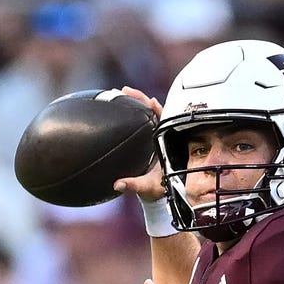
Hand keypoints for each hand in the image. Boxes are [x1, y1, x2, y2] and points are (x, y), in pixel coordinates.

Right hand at [113, 86, 166, 202]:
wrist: (160, 193)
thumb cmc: (158, 189)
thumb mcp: (147, 187)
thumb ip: (133, 185)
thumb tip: (118, 184)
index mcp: (165, 143)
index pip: (163, 120)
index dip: (156, 109)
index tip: (148, 100)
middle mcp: (161, 137)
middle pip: (153, 112)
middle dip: (140, 99)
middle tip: (124, 90)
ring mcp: (154, 137)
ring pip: (147, 115)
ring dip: (135, 103)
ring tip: (121, 93)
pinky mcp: (148, 140)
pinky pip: (142, 123)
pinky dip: (133, 113)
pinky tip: (121, 107)